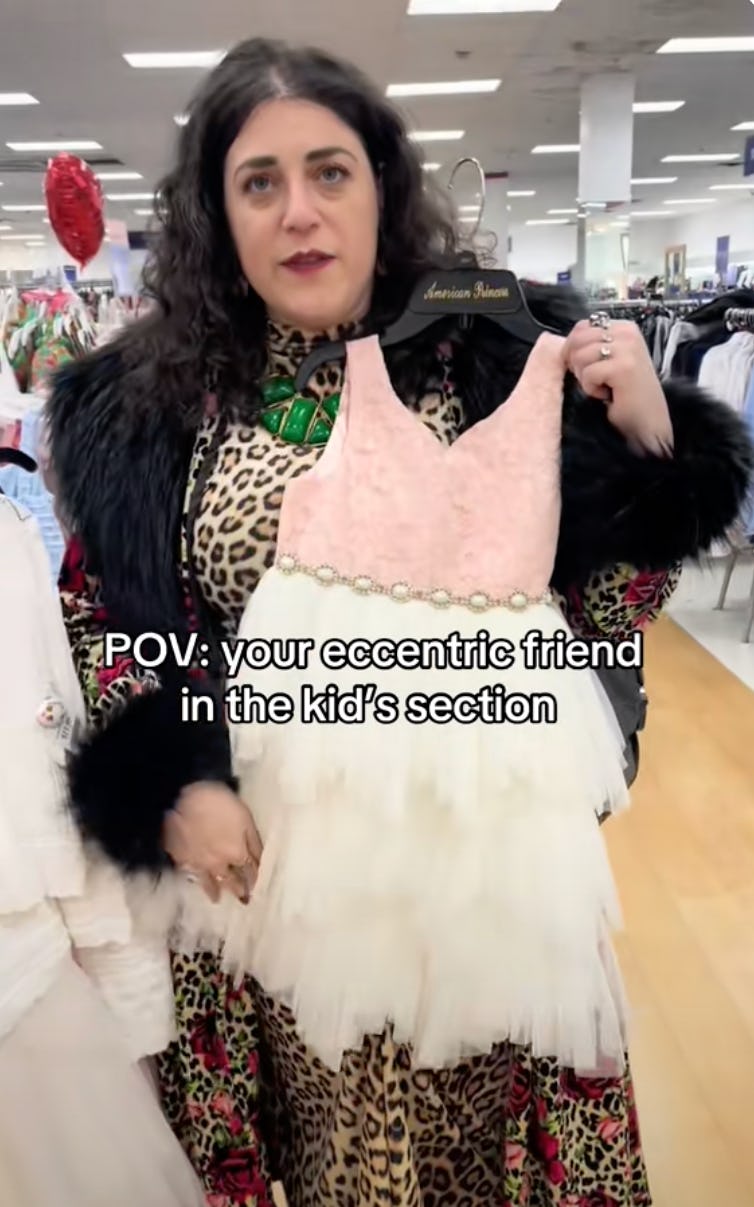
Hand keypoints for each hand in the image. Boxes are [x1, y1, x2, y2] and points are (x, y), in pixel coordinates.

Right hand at [162, 781, 261, 903]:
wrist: (180, 798)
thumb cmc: (219, 803)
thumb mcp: (245, 818)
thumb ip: (254, 842)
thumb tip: (261, 860)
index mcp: (237, 854)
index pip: (250, 871)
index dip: (255, 879)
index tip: (258, 889)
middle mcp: (218, 864)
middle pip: (230, 880)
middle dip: (237, 890)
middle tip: (242, 901)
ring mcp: (198, 863)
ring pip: (208, 882)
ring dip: (214, 891)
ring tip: (216, 900)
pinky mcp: (180, 858)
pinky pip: (190, 873)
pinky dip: (194, 880)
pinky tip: (195, 881)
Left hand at [564, 317, 673, 457]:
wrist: (647, 423)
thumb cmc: (626, 395)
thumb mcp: (608, 362)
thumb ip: (591, 347)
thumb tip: (562, 346)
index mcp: (624, 328)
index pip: (581, 327)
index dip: (574, 350)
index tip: (590, 369)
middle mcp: (628, 333)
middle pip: (577, 340)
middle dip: (579, 365)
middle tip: (598, 380)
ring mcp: (627, 348)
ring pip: (580, 356)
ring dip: (586, 378)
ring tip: (605, 387)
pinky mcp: (624, 367)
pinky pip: (587, 374)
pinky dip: (592, 389)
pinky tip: (608, 395)